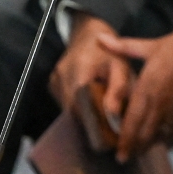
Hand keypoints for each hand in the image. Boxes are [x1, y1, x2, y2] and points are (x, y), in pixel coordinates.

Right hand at [50, 13, 133, 141]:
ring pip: (67, 109)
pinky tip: (89, 110)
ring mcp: (54, 80)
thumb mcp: (120, 67)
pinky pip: (64, 103)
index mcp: (80, 71)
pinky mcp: (52, 84)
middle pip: (74, 111)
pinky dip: (76, 110)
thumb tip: (114, 116)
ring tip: (100, 124)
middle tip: (107, 137)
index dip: (93, 125)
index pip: (82, 106)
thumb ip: (118, 90)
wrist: (88, 34)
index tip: (106, 139)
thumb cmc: (108, 52)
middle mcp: (62, 77)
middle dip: (90, 125)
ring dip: (83, 118)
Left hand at [97, 20, 172, 162]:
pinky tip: (162, 141)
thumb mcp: (151, 45)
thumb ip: (123, 46)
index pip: (133, 118)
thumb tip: (99, 38)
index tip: (119, 152)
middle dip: (134, 146)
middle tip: (124, 158)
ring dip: (149, 144)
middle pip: (145, 131)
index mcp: (148, 86)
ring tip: (139, 153)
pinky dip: (167, 137)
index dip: (125, 137)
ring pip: (160, 132)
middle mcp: (160, 100)